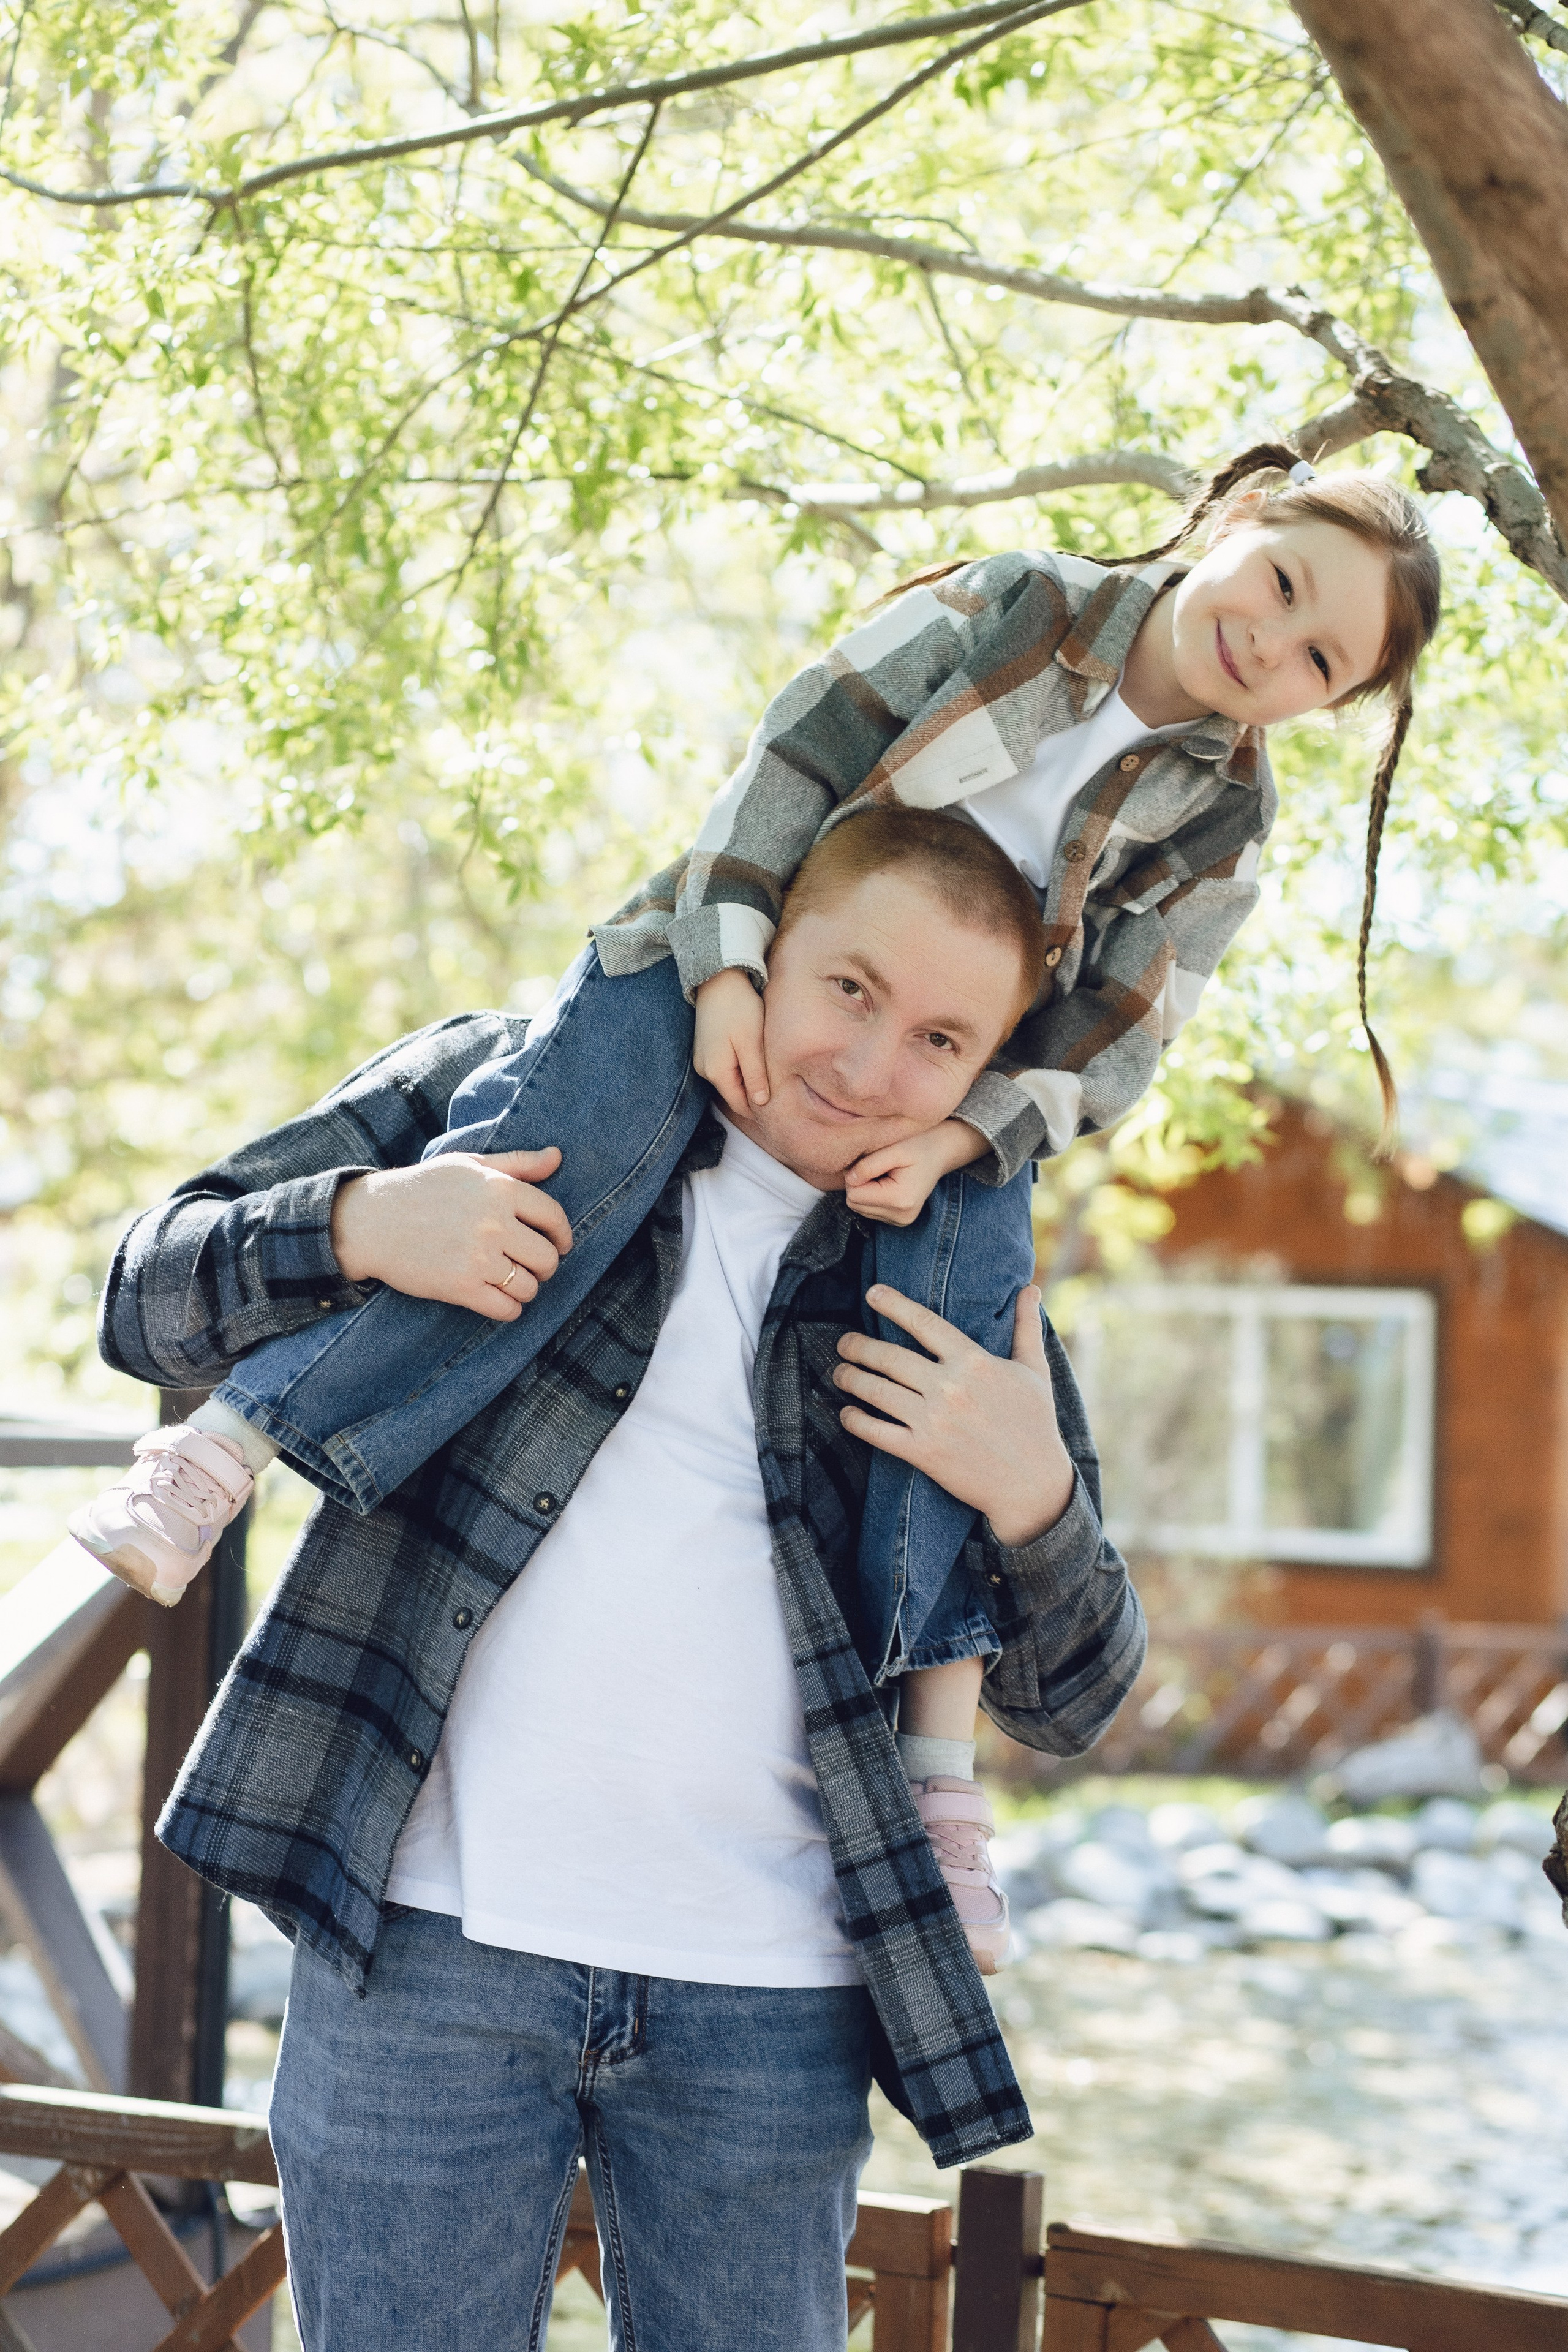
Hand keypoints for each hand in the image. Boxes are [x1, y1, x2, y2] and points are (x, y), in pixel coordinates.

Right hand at [331, 1147, 572, 1321]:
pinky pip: (506, 1309)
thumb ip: (516, 1163)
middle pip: (547, 1257)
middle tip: (532, 1266)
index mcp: (500, 1189)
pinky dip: (509, 1309)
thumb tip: (557, 1156)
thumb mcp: (469, 1164)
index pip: (554, 1217)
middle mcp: (494, 1223)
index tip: (560, 1244)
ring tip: (511, 1281)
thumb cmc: (423, 1188)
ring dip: (525, 1288)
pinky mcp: (461, 1287)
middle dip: (546, 1266)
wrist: (372, 1220)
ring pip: (529, 1286)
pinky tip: (499, 1299)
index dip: (562, 1235)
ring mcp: (478, 1257)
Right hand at [693, 967, 768, 1118]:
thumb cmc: (738, 1008)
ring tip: (769, 1073)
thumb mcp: (751, 1044)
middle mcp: (704, 1070)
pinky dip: (740, 1068)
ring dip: (748, 1080)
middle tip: (781, 1092)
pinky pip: (725, 1067)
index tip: (782, 1109)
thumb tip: (761, 1103)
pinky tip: (754, 1058)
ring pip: (731, 1081)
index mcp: (716, 1072)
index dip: (759, 1110)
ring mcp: (702, 1059)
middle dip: (754, 1095)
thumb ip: (755, 1075)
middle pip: (734, 1094)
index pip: (739, 1105)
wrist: (719, 980)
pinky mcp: (705, 1048)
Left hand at [833, 1284, 1074, 1546]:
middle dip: (858, 1346)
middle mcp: (949, 1388)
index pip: (924, 1324)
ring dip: (850, 1378)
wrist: (1033, 1485)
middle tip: (843, 1342)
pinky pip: (877, 1432)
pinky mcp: (923, 1453)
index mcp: (974, 1362)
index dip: (894, 1305)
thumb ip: (1027, 1327)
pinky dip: (855, 1421)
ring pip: (876, 1391)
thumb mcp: (1035, 1371)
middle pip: (889, 1357)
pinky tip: (846, 1413)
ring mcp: (933, 1421)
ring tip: (838, 1371)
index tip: (872, 1294)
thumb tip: (1032, 1287)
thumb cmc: (1036, 1424)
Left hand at [845, 1120, 988, 1226]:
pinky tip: (887, 1183)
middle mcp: (901, 1217)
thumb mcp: (894, 1149)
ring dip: (865, 1189)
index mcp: (900, 1200)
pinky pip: (868, 1210)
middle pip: (854, 1203)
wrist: (940, 1152)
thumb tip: (849, 1179)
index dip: (855, 1175)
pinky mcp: (898, 1220)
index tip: (871, 1161)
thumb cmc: (918, 1145)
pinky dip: (872, 1195)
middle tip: (878, 1166)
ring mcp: (900, 1221)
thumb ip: (868, 1165)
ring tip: (884, 1173)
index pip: (854, 1194)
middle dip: (859, 1183)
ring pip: (859, 1207)